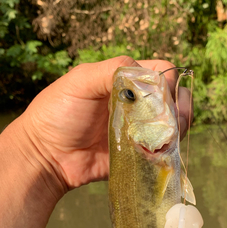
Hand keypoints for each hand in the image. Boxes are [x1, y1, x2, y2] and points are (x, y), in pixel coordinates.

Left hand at [18, 56, 192, 190]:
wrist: (46, 156)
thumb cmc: (57, 114)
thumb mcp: (79, 82)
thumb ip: (111, 71)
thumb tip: (145, 73)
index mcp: (124, 81)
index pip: (159, 72)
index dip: (167, 79)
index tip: (162, 92)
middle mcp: (135, 104)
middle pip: (172, 98)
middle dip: (179, 105)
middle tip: (173, 118)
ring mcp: (138, 130)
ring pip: (172, 124)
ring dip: (177, 127)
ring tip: (169, 135)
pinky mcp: (138, 155)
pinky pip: (162, 151)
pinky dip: (168, 149)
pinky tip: (161, 150)